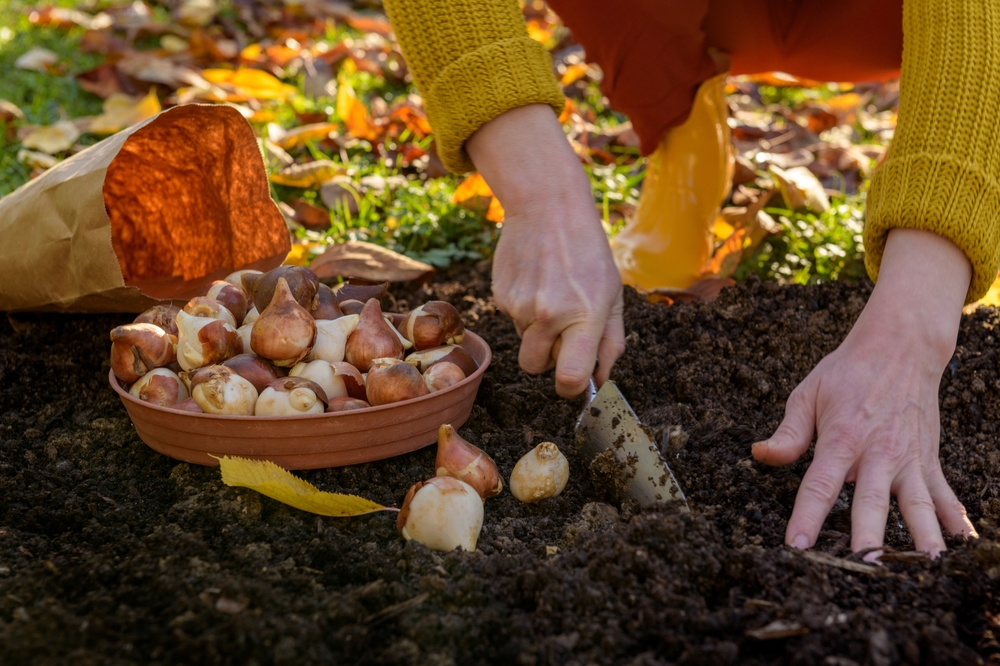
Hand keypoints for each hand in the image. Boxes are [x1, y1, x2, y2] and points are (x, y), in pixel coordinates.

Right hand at [467, 105, 624, 397]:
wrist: (547, 206)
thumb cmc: (588, 251)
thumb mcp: (613, 294)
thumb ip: (611, 342)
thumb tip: (600, 381)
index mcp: (584, 316)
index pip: (569, 378)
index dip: (571, 388)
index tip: (575, 381)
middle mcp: (548, 315)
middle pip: (535, 368)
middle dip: (548, 360)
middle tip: (563, 332)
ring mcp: (520, 306)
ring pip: (524, 342)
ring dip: (538, 330)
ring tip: (551, 293)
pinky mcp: (500, 296)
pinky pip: (513, 320)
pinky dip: (524, 309)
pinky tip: (536, 280)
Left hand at [753, 229, 977, 556]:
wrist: (901, 348)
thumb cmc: (847, 373)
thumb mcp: (808, 394)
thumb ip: (788, 432)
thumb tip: (759, 454)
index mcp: (842, 438)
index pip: (820, 485)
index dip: (807, 516)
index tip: (797, 546)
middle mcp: (878, 453)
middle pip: (872, 502)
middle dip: (869, 538)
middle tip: (864, 568)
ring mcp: (909, 459)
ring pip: (916, 506)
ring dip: (921, 538)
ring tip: (925, 569)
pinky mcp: (929, 460)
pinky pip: (943, 495)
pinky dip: (955, 520)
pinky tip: (965, 546)